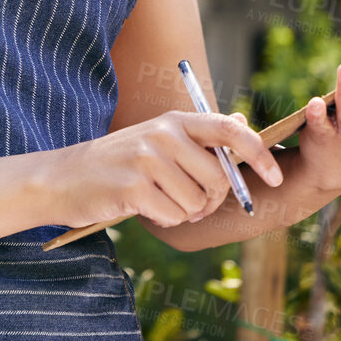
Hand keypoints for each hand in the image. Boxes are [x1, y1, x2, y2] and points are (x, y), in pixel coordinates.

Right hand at [52, 110, 284, 230]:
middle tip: (186, 201)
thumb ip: (200, 135)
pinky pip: (174, 216)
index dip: (259, 154)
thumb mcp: (158, 139)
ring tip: (157, 199)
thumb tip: (241, 124)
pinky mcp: (134, 187)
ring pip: (198, 203)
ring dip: (183, 212)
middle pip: (219, 179)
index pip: (230, 131)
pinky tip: (142, 206)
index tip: (277, 177)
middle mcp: (164, 134)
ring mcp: (148, 159)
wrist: (64, 177)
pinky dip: (163, 219)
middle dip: (210, 200)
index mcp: (175, 121)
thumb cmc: (118, 162)